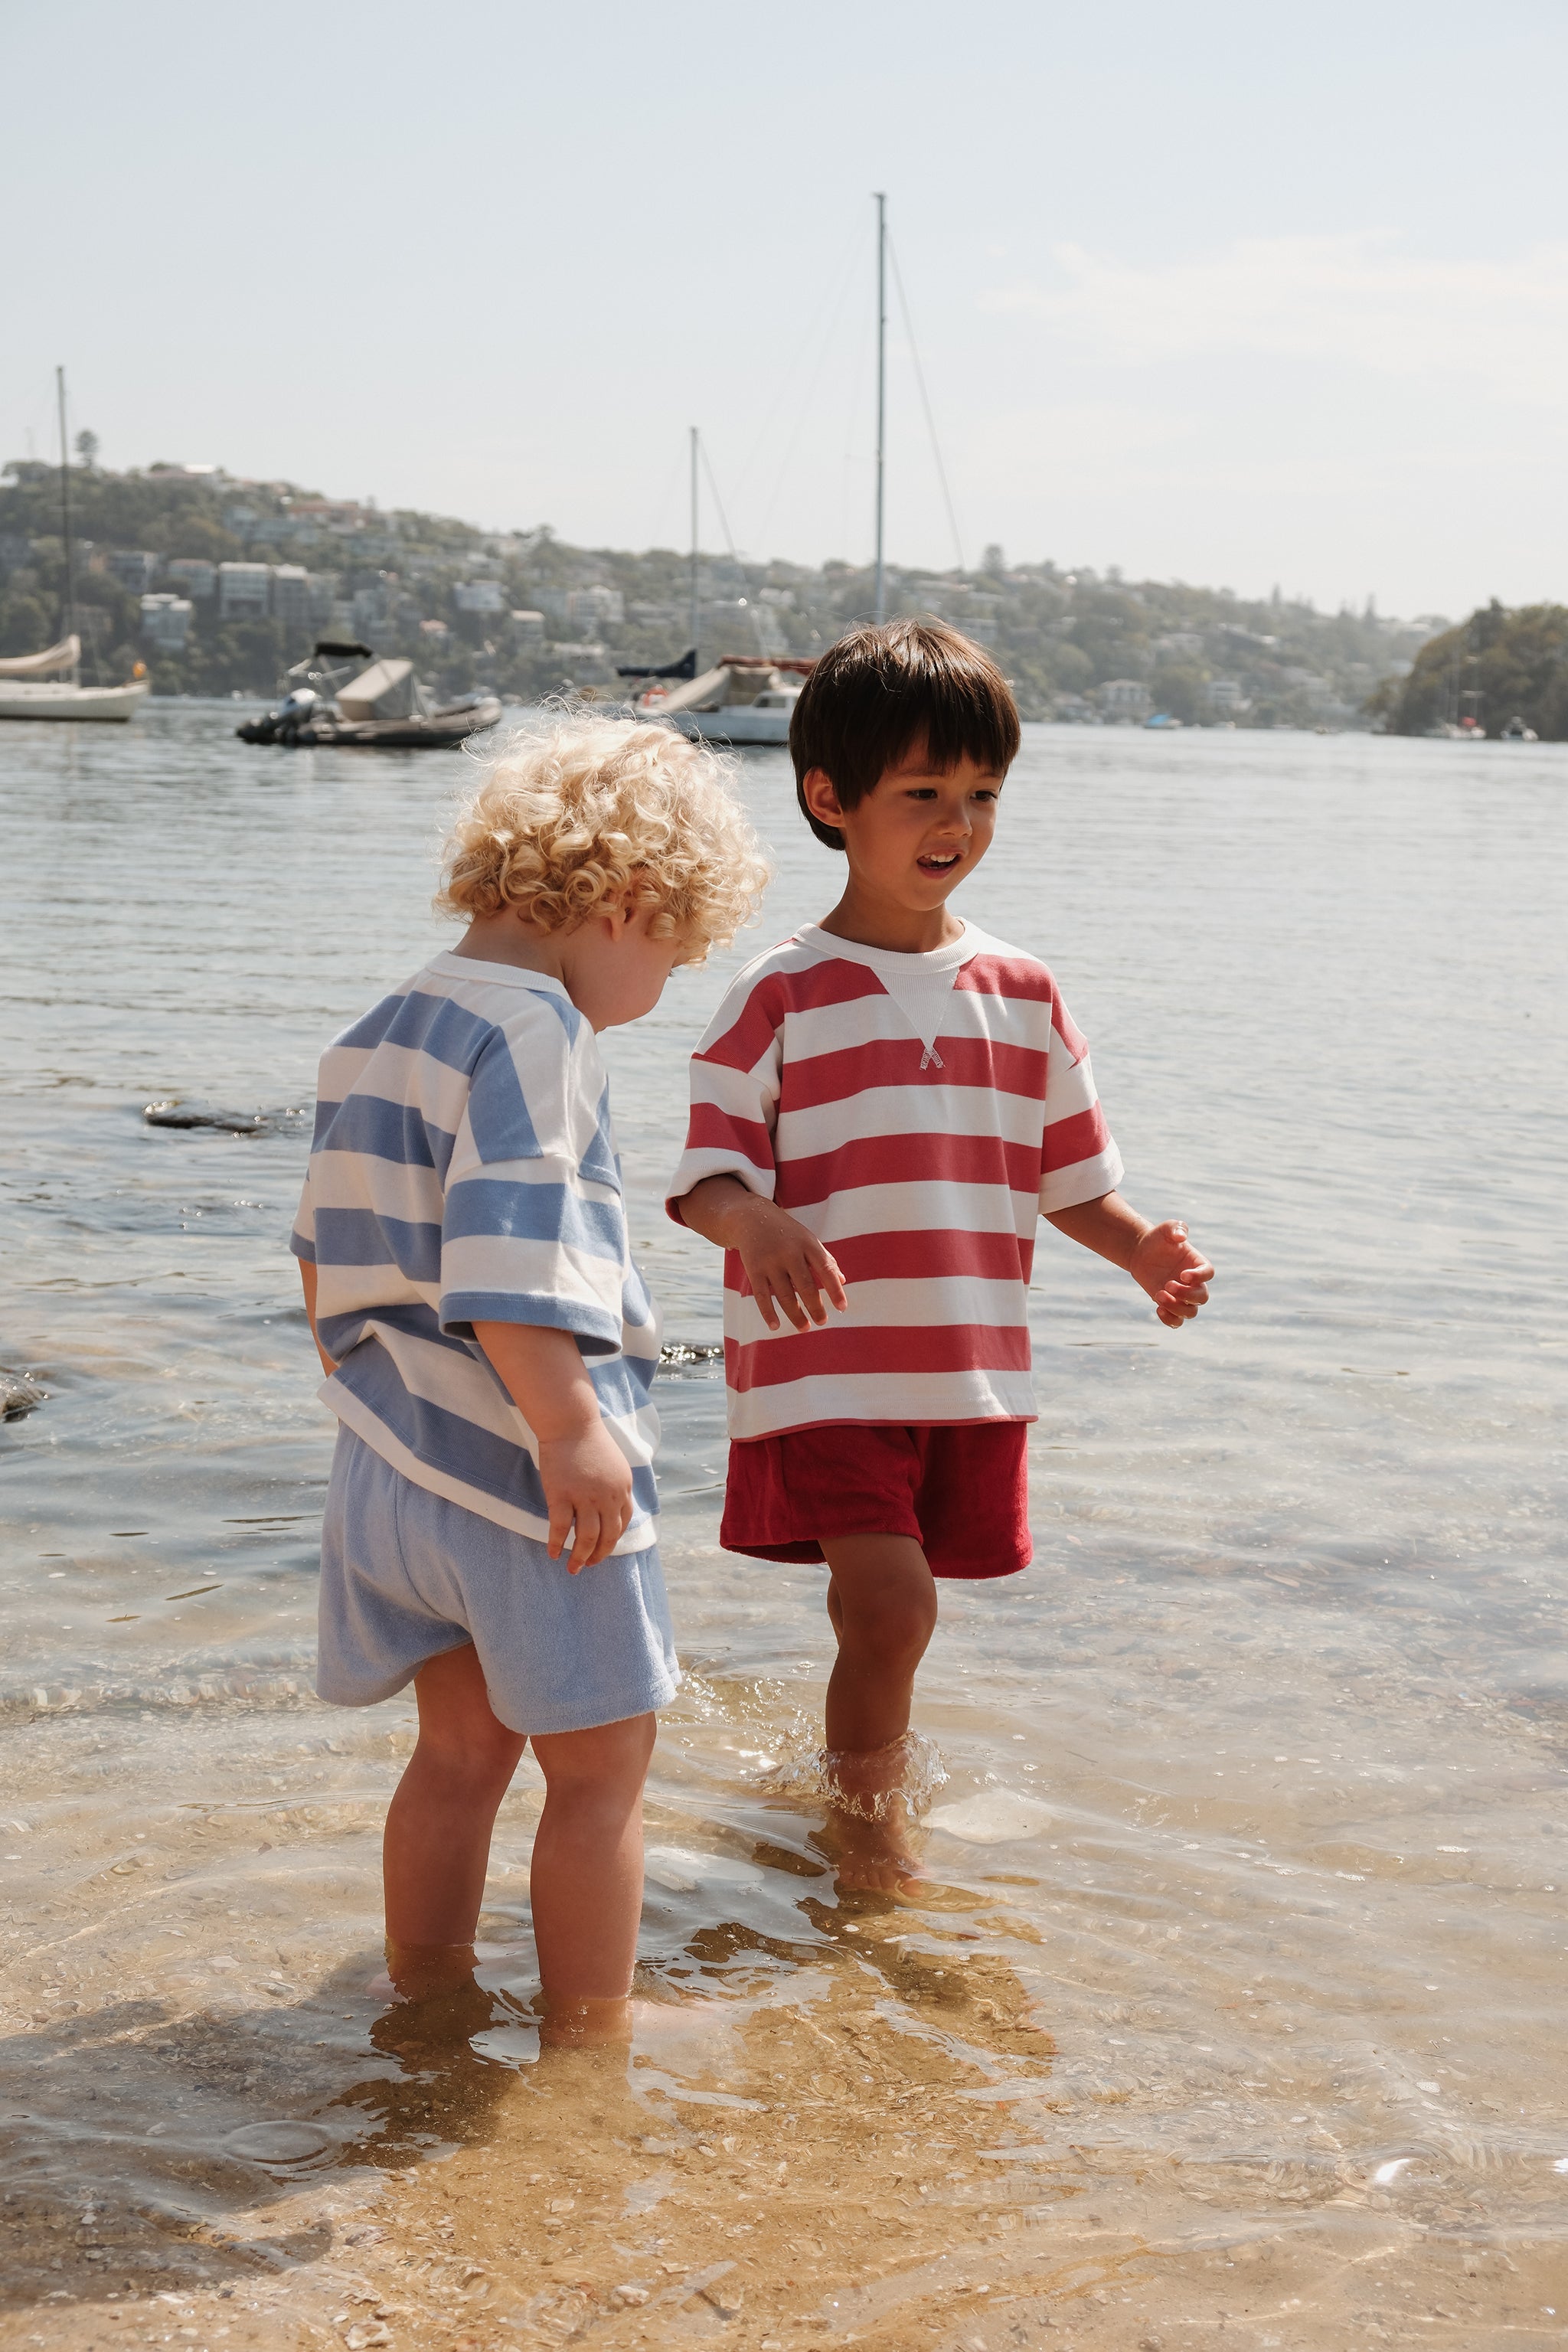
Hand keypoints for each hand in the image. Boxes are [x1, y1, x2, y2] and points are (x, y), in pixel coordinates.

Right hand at [537, 1421, 634, 1571]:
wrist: (571, 1424)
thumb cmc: (589, 1442)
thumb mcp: (614, 1465)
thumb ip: (614, 1488)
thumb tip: (610, 1508)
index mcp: (622, 1489)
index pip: (622, 1524)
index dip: (612, 1541)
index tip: (602, 1550)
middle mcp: (607, 1497)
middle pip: (607, 1536)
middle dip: (598, 1555)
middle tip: (587, 1566)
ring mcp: (584, 1497)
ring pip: (586, 1537)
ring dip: (579, 1557)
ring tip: (572, 1568)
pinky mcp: (561, 1495)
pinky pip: (560, 1528)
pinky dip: (556, 1544)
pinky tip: (552, 1553)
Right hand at [730, 1194, 848, 1332]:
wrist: (751, 1217)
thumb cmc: (787, 1233)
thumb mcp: (808, 1240)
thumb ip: (825, 1259)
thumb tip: (843, 1282)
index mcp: (807, 1244)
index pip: (825, 1269)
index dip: (835, 1290)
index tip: (842, 1308)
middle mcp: (789, 1252)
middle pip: (805, 1286)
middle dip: (815, 1307)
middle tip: (822, 1322)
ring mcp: (770, 1261)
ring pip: (785, 1295)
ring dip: (795, 1315)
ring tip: (805, 1328)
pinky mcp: (753, 1269)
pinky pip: (762, 1296)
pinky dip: (768, 1313)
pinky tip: (775, 1326)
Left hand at [1129, 1220, 1213, 1327]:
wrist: (1141, 1252)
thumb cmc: (1158, 1238)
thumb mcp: (1167, 1228)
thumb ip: (1176, 1228)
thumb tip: (1181, 1236)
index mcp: (1197, 1263)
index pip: (1208, 1273)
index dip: (1199, 1277)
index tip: (1182, 1275)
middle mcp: (1193, 1282)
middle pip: (1202, 1297)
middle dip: (1186, 1295)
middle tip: (1167, 1284)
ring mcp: (1182, 1295)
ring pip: (1191, 1312)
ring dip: (1177, 1308)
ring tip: (1158, 1295)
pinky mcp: (1170, 1304)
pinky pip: (1177, 1321)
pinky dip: (1170, 1320)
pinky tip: (1158, 1309)